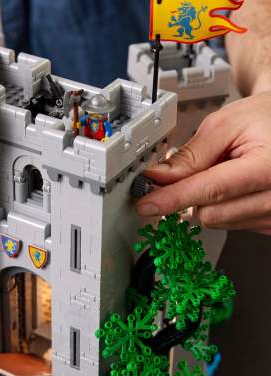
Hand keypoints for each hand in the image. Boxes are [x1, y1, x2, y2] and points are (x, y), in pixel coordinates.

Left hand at [136, 92, 270, 234]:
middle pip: (209, 213)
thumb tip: (159, 177)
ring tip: (229, 172)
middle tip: (206, 166)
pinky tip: (237, 187)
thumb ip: (192, 154)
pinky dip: (223, 206)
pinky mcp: (270, 225)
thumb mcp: (227, 124)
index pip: (210, 190)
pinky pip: (230, 223)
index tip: (146, 205)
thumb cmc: (266, 119)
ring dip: (209, 200)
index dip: (173, 198)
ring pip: (216, 220)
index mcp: (270, 168)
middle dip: (194, 193)